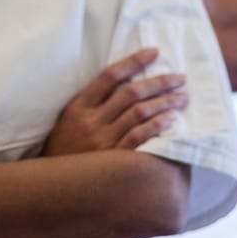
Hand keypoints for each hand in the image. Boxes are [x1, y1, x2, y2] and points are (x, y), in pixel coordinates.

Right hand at [42, 48, 187, 156]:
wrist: (53, 185)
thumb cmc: (64, 148)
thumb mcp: (69, 119)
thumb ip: (93, 101)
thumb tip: (126, 79)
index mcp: (79, 106)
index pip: (110, 75)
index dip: (134, 61)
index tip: (154, 52)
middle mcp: (91, 121)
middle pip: (131, 92)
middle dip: (160, 82)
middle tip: (180, 78)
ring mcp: (102, 141)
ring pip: (140, 112)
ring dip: (165, 102)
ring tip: (183, 98)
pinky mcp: (113, 159)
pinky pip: (140, 137)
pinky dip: (158, 125)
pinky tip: (172, 118)